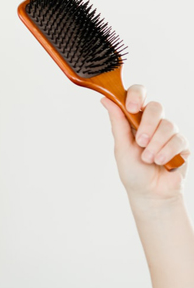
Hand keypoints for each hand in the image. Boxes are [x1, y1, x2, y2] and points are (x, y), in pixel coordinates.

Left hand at [102, 86, 187, 202]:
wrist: (150, 194)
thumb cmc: (133, 170)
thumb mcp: (121, 146)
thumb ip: (117, 122)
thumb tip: (105, 98)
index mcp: (135, 118)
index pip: (138, 94)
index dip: (136, 95)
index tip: (131, 107)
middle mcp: (153, 122)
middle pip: (156, 107)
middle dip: (147, 124)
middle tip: (140, 142)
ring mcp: (168, 133)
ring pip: (168, 125)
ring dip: (156, 143)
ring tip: (148, 158)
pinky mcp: (182, 145)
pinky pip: (178, 140)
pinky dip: (167, 151)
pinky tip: (161, 162)